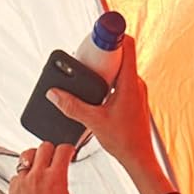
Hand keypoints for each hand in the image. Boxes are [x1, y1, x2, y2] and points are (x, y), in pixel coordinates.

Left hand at [8, 141, 75, 193]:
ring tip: (38, 166)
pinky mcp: (13, 189)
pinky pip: (17, 174)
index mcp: (56, 178)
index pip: (62, 150)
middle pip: (44, 146)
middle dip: (51, 150)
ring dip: (34, 157)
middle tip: (54, 158)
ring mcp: (23, 181)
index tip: (68, 152)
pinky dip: (23, 176)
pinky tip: (29, 184)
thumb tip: (59, 179)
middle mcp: (38, 176)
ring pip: (26, 155)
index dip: (67, 149)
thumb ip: (63, 186)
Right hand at [46, 36, 154, 175]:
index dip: (113, 35)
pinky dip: (110, 80)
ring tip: (89, 73)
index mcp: (129, 82)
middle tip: (86, 56)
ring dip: (106, 67)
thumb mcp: (93, 122)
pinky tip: (97, 90)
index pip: (127, 45)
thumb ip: (72, 107)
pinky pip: (123, 81)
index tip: (97, 38)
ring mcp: (137, 91)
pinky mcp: (135, 99)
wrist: (139, 158)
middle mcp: (136, 83)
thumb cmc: (123, 141)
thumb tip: (54, 94)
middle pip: (122, 55)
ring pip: (122, 68)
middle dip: (103, 52)